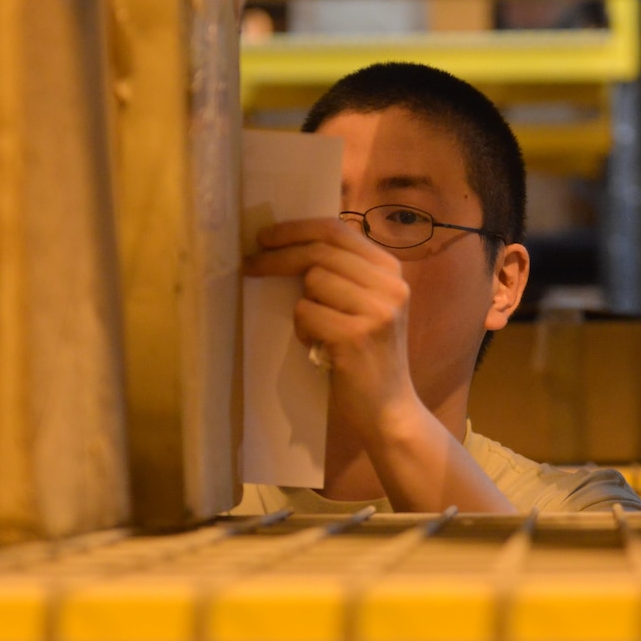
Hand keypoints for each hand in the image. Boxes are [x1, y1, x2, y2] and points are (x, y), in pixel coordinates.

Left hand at [242, 217, 422, 431]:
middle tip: (249, 265)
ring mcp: (376, 310)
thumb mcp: (367, 305)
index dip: (296, 229)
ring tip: (320, 332)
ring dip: (303, 308)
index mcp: (391, 271)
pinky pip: (306, 314)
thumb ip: (344, 273)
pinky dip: (304, 332)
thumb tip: (290, 244)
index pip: (337, 231)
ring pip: (312, 283)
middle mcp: (390, 286)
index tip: (265, 237)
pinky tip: (321, 348)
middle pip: (319, 252)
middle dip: (277, 257)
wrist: (388, 411)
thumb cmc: (366, 357)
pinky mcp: (356, 336)